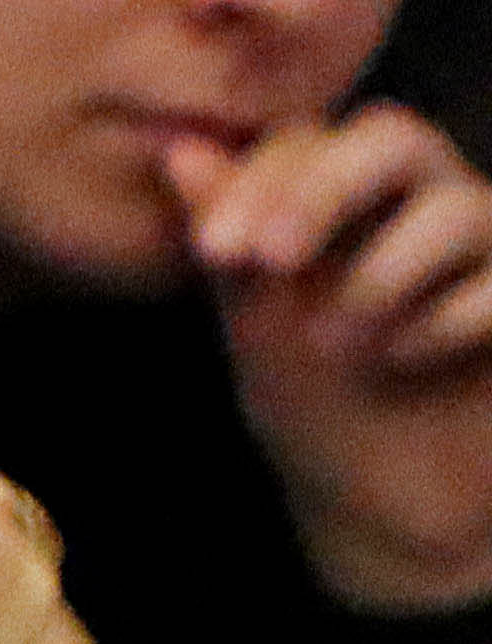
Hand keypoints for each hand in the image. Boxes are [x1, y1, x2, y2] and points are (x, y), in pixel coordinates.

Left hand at [169, 109, 491, 607]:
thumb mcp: (255, 326)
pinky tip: (401, 357)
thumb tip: (181, 151)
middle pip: (395, 137)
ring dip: (381, 271)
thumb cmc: (315, 404)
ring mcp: (488, 252)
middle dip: (324, 190)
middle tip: (269, 259)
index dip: (261, 179)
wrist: (386, 506)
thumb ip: (231, 239)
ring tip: (331, 343)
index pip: (311, 140)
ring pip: (460, 206)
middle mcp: (426, 206)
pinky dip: (449, 315)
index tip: (212, 251)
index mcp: (350, 201)